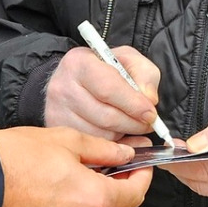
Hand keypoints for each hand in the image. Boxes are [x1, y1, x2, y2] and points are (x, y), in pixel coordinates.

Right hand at [0, 126, 152, 206]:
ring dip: (96, 204)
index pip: (136, 195)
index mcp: (94, 200)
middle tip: (113, 167)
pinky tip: (58, 195)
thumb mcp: (67, 141)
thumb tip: (127, 154)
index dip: (143, 177)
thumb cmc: (16, 158)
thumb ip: (104, 150)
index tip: (141, 165)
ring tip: (80, 178)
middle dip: (121, 190)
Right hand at [44, 44, 162, 139]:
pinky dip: (112, 145)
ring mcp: (56, 111)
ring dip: (123, 135)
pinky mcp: (58, 130)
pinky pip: (92, 146)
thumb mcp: (129, 61)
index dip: (134, 105)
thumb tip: (149, 101)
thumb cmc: (105, 69)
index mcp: (80, 63)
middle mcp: (63, 87)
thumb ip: (145, 76)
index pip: (109, 89)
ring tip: (130, 124)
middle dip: (134, 124)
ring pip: (100, 135)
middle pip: (105, 116)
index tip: (151, 114)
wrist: (77, 78)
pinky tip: (120, 136)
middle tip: (147, 124)